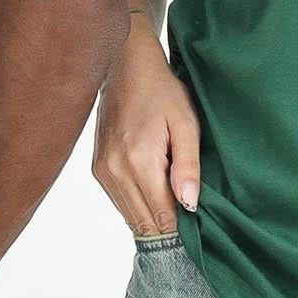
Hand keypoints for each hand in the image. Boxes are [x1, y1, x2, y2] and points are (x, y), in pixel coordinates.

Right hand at [91, 29, 200, 235]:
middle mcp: (115, 170)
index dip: (182, 228)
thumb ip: (188, 166)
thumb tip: (190, 205)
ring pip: (130, 216)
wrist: (126, 67)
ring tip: (175, 209)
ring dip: (152, 218)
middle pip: (144, 221)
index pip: (162, 215)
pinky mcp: (97, 168)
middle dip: (168, 229)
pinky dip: (138, 205)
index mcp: (139, 160)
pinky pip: (120, 201)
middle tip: (191, 226)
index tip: (199, 230)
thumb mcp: (186, 123)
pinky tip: (155, 195)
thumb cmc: (162, 91)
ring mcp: (102, 170)